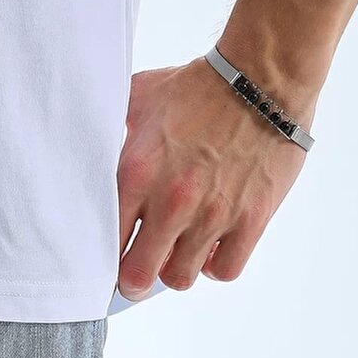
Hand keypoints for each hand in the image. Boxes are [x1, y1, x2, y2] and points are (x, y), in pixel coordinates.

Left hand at [115, 58, 308, 297]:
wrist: (259, 79)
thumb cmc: (198, 86)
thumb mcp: (141, 97)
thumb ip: (116, 128)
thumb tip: (97, 139)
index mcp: (138, 172)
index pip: (105, 237)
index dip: (103, 252)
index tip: (107, 254)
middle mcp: (171, 201)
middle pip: (139, 274)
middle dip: (132, 278)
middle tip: (135, 270)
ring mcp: (212, 214)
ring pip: (181, 278)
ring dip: (175, 267)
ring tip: (177, 249)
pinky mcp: (249, 221)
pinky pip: (224, 271)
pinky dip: (214, 265)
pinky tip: (210, 245)